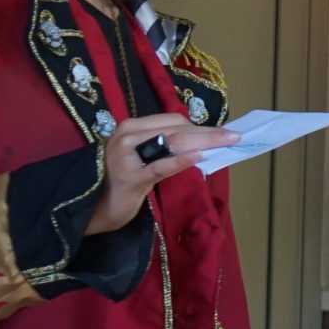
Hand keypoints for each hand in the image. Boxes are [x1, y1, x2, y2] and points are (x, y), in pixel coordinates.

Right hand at [90, 113, 239, 235]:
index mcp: (131, 127)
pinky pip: (160, 167)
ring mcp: (126, 155)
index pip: (172, 120)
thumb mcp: (142, 157)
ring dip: (204, 142)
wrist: (93, 207)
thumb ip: (165, 147)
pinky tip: (199, 157)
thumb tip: (202, 143)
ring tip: (227, 142)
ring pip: (172, 143)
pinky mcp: (131, 177)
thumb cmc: (121, 181)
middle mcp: (127, 136)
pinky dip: (180, 161)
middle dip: (209, 133)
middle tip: (235, 136)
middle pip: (177, 130)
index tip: (222, 132)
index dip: (200, 126)